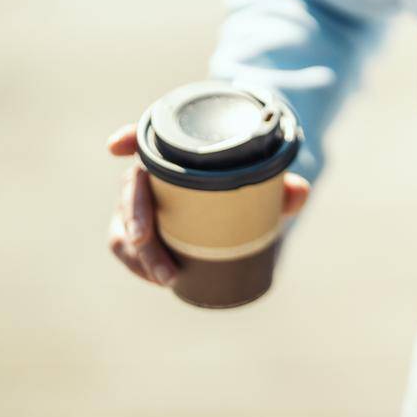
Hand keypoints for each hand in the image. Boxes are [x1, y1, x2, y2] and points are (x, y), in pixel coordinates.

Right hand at [104, 122, 309, 286]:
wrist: (238, 212)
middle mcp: (152, 175)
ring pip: (123, 226)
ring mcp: (140, 204)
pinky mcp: (138, 232)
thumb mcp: (268, 188)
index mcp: (177, 152)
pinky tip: (159, 279)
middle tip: (146, 241)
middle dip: (133, 215)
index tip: (117, 145)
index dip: (129, 138)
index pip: (146, 137)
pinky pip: (128, 249)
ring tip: (166, 277)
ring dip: (137, 253)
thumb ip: (283, 188)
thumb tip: (300, 191)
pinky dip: (140, 266)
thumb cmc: (247, 189)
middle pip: (130, 188)